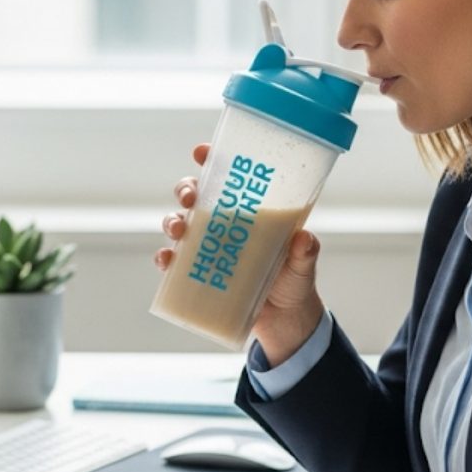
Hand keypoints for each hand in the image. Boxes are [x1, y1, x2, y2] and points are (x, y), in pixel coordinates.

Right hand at [154, 144, 325, 364]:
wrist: (284, 319)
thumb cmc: (294, 280)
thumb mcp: (304, 264)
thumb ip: (306, 251)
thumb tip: (304, 239)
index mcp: (249, 210)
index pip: (228, 177)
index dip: (212, 159)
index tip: (202, 152)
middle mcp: (224, 223)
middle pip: (197, 195)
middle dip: (186, 189)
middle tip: (190, 197)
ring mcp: (208, 247)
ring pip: (180, 223)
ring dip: (172, 221)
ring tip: (178, 231)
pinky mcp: (198, 273)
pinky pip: (174, 261)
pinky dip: (165, 258)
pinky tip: (166, 260)